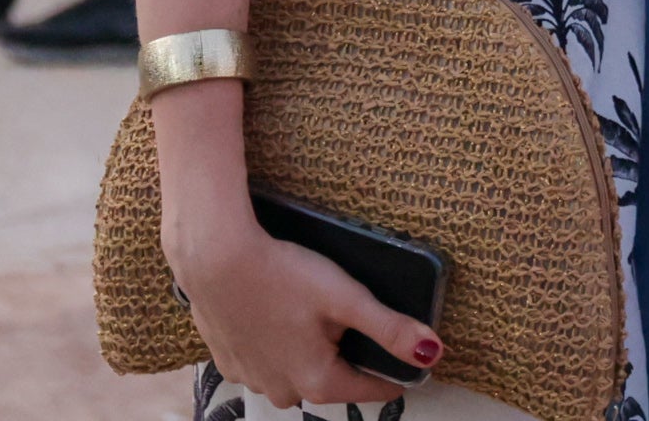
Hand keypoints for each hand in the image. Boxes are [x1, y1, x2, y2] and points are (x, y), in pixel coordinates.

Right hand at [164, 205, 442, 410]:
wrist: (215, 258)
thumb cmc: (284, 274)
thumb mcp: (346, 298)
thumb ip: (390, 329)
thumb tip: (433, 353)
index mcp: (317, 381)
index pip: (369, 390)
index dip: (393, 374)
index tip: (408, 364)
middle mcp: (282, 390)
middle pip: (330, 381)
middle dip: (345, 357)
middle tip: (349, 319)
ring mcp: (251, 379)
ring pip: (295, 373)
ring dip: (309, 352)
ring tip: (311, 312)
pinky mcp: (228, 361)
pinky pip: (266, 363)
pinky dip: (277, 345)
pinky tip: (277, 315)